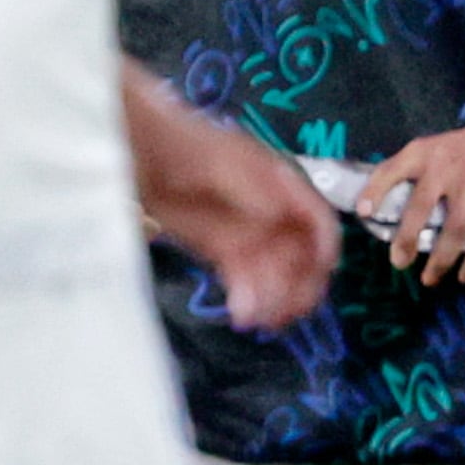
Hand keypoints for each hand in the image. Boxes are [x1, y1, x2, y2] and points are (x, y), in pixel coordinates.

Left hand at [135, 103, 337, 335]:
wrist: (140, 151)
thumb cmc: (185, 145)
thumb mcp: (222, 162)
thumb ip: (253, 189)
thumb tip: (274, 215)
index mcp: (280, 185)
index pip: (316, 219)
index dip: (323, 247)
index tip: (322, 273)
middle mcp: (270, 212)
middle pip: (299, 254)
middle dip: (298, 284)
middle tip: (287, 311)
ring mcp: (246, 232)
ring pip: (273, 272)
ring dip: (274, 298)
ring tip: (261, 319)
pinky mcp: (220, 249)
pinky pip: (243, 277)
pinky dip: (248, 297)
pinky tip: (243, 314)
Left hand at [357, 123, 464, 287]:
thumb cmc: (453, 152)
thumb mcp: (424, 150)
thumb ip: (401, 172)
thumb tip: (369, 209)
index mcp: (419, 154)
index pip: (390, 170)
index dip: (375, 190)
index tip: (364, 212)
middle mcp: (443, 167)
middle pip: (421, 207)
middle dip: (407, 239)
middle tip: (399, 263)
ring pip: (455, 228)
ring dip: (442, 259)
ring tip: (429, 279)